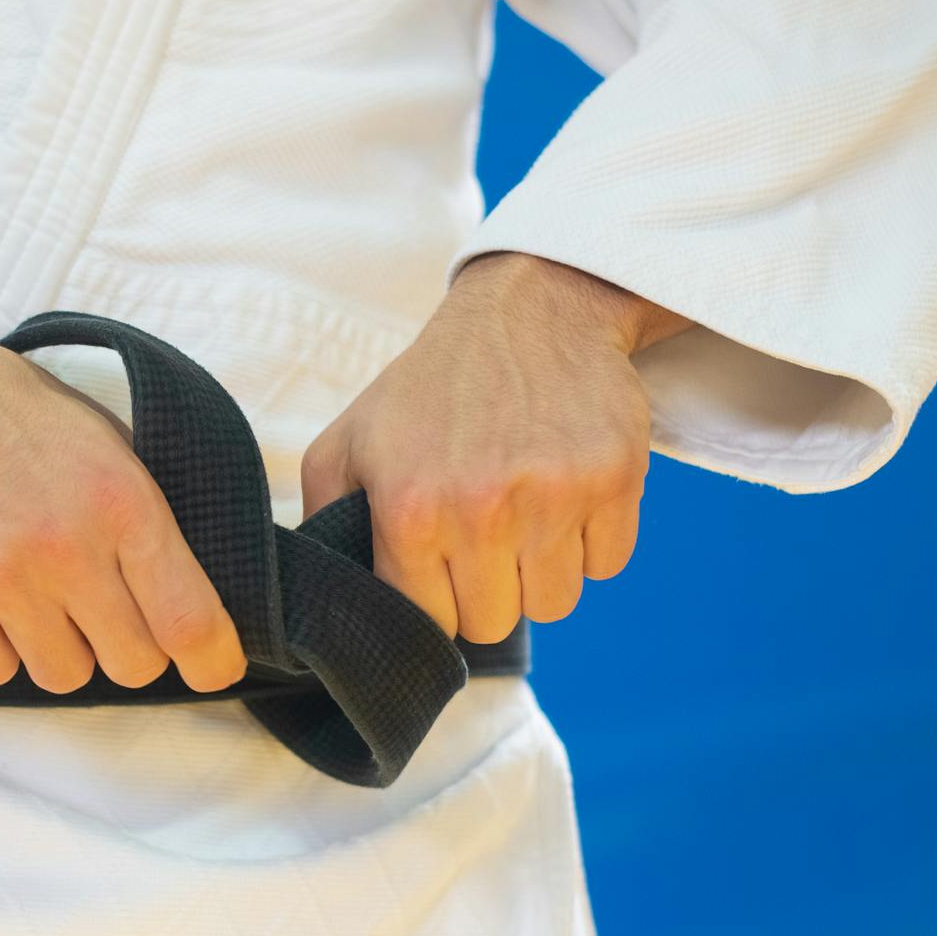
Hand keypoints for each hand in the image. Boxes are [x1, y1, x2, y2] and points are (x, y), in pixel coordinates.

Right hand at [0, 279, 246, 693]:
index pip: (188, 619)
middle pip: (132, 664)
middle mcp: (65, 546)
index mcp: (122, 499)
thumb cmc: (5, 411)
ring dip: (60, 649)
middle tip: (105, 614)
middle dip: (127, 648)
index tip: (213, 670)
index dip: (211, 661)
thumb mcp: (102, 438)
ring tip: (37, 595)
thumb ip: (145, 514)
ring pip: (63, 676)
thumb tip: (189, 591)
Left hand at [300, 253, 690, 641]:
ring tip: (523, 513)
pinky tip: (565, 493)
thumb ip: (322, 521)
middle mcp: (482, 508)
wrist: (528, 312)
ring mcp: (555, 495)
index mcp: (410, 507)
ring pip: (555, 604)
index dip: (434, 598)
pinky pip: (608, 565)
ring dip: (541, 572)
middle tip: (482, 534)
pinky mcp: (615, 478)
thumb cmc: (429, 389)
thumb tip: (323, 595)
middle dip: (486, 590)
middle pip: (493, 623)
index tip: (437, 563)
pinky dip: (591, 542)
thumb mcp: (348, 442)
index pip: (429, 621)